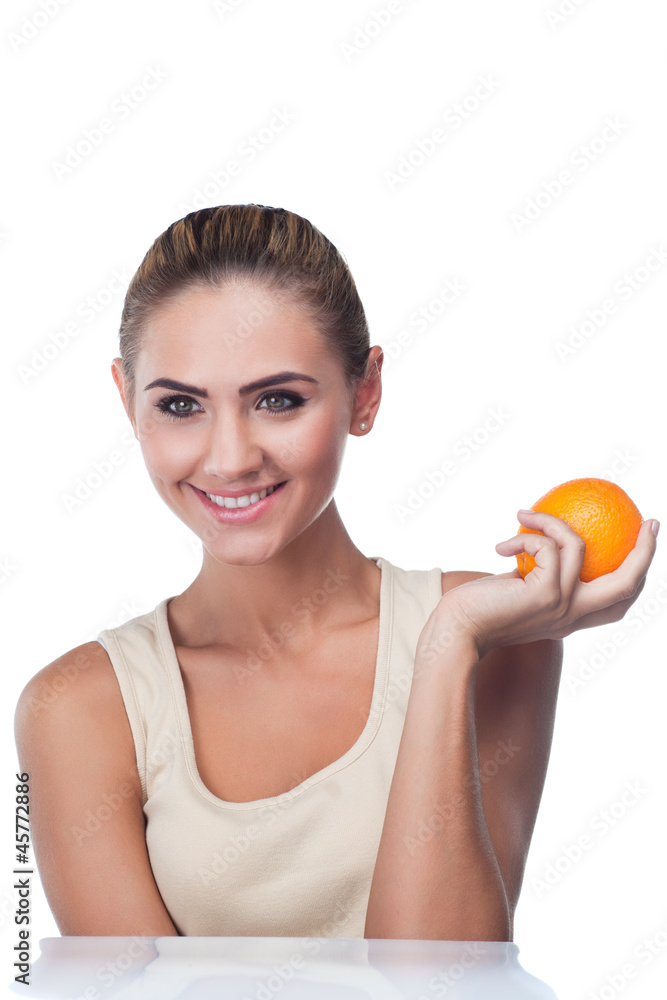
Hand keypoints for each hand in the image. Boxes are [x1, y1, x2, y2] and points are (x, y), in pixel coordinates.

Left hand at [420, 509, 658, 660]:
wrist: (456, 633)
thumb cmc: (479, 609)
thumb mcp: (517, 591)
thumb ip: (537, 575)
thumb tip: (545, 539)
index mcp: (571, 617)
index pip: (618, 601)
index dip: (637, 574)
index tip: (643, 542)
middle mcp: (573, 615)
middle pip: (626, 583)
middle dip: (644, 551)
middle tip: (648, 521)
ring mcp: (562, 606)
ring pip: (578, 547)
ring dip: (548, 521)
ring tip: (523, 515)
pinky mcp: (545, 595)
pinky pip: (546, 546)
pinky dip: (525, 536)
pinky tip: (500, 546)